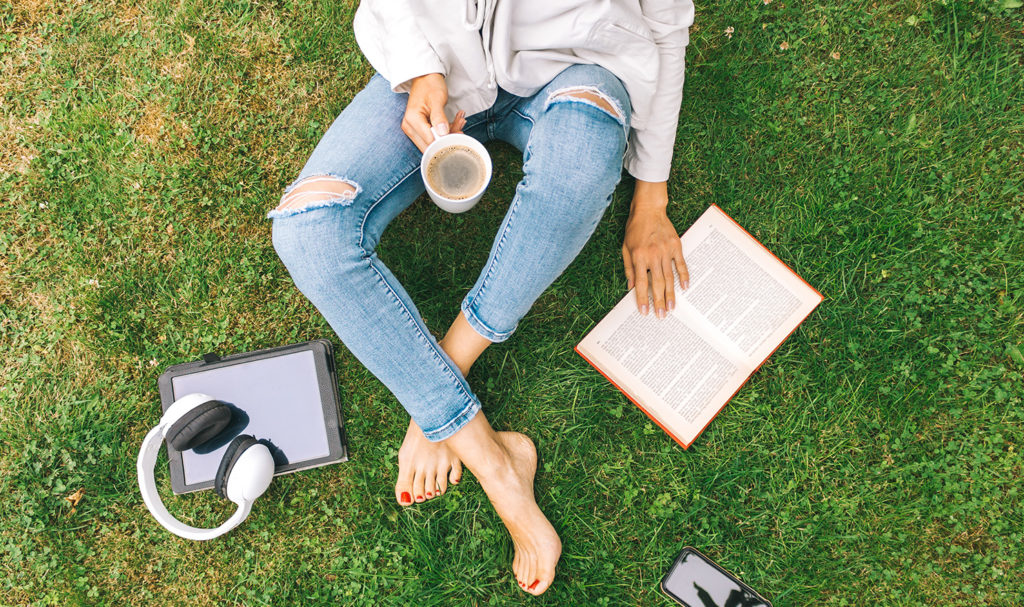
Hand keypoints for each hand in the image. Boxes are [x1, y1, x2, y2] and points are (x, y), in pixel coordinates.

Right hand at [403, 73, 466, 152]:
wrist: (425, 78)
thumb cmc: (430, 85)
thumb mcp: (437, 99)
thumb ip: (439, 116)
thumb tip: (442, 133)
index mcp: (412, 120)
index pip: (429, 141)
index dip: (445, 141)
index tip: (459, 134)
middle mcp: (410, 127)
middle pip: (430, 145)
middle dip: (448, 139)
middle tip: (461, 128)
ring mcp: (414, 129)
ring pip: (434, 142)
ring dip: (449, 134)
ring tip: (460, 121)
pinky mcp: (420, 129)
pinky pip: (434, 136)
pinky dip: (446, 131)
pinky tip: (455, 122)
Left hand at [622, 185, 688, 317]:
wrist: (649, 209)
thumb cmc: (635, 229)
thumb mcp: (625, 248)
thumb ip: (628, 268)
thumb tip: (630, 286)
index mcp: (639, 257)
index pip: (641, 283)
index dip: (642, 299)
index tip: (645, 312)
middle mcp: (653, 255)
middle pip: (657, 283)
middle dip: (659, 301)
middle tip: (661, 316)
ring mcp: (666, 251)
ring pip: (669, 277)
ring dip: (671, 294)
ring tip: (672, 308)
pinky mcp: (676, 246)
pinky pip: (681, 264)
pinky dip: (684, 276)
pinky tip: (685, 287)